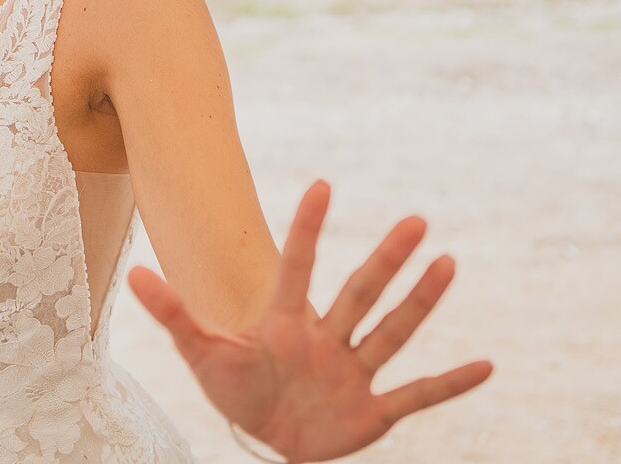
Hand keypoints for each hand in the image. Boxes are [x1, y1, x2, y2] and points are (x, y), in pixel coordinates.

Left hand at [127, 180, 491, 462]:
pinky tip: (487, 365)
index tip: (324, 184)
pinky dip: (451, 384)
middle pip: (359, 293)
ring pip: (391, 332)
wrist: (270, 437)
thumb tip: (133, 275)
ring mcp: (353, 373)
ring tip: (447, 262)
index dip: (308, 230)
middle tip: (416, 219)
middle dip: (386, 260)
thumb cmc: (238, 388)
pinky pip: (417, 394)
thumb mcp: (201, 355)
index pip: (297, 268)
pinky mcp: (372, 411)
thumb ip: (174, 315)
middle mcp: (326, 339)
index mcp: (285, 323)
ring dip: (419, 302)